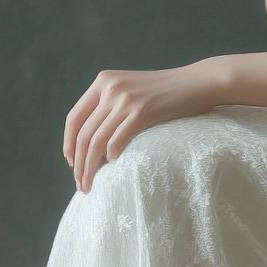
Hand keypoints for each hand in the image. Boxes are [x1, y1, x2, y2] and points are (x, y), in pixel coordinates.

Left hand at [64, 61, 226, 193]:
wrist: (198, 82)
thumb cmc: (166, 92)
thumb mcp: (131, 89)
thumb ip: (110, 104)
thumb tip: (90, 141)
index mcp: (103, 81)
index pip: (74, 118)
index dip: (68, 144)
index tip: (72, 164)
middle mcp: (110, 87)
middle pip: (83, 134)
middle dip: (79, 164)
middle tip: (81, 184)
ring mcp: (126, 99)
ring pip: (96, 142)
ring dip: (91, 168)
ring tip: (91, 185)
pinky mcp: (142, 111)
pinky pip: (117, 141)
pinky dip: (111, 157)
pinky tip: (114, 167)